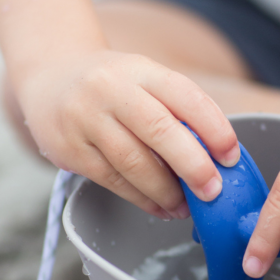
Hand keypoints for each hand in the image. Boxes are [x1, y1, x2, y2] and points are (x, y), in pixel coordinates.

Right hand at [17, 50, 239, 218]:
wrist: (48, 78)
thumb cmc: (112, 89)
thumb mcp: (145, 83)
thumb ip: (177, 113)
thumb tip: (218, 161)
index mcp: (141, 70)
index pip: (185, 95)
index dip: (214, 128)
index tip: (231, 157)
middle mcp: (111, 89)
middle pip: (160, 130)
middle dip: (193, 166)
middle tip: (213, 192)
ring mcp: (86, 118)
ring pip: (135, 163)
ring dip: (167, 192)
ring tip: (185, 208)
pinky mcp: (70, 149)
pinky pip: (114, 181)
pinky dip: (143, 200)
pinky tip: (161, 208)